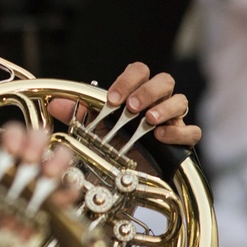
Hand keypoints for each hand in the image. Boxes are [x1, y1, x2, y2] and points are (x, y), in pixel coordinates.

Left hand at [0, 123, 77, 211]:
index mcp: (6, 149)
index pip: (14, 131)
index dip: (14, 136)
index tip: (9, 149)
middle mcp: (28, 157)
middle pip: (40, 136)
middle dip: (35, 145)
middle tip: (26, 160)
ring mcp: (46, 174)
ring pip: (61, 155)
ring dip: (55, 162)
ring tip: (46, 175)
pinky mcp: (59, 196)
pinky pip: (71, 187)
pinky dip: (68, 190)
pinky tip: (59, 198)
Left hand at [48, 62, 200, 147]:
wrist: (124, 176)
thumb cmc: (112, 145)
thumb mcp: (91, 129)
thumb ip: (76, 114)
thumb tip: (55, 103)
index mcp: (136, 93)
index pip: (139, 71)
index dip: (128, 80)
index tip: (112, 99)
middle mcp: (157, 102)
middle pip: (165, 80)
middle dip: (148, 91)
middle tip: (132, 107)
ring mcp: (172, 121)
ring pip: (181, 101)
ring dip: (165, 108)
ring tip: (148, 119)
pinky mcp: (181, 142)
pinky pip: (192, 132)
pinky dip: (179, 132)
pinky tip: (161, 137)